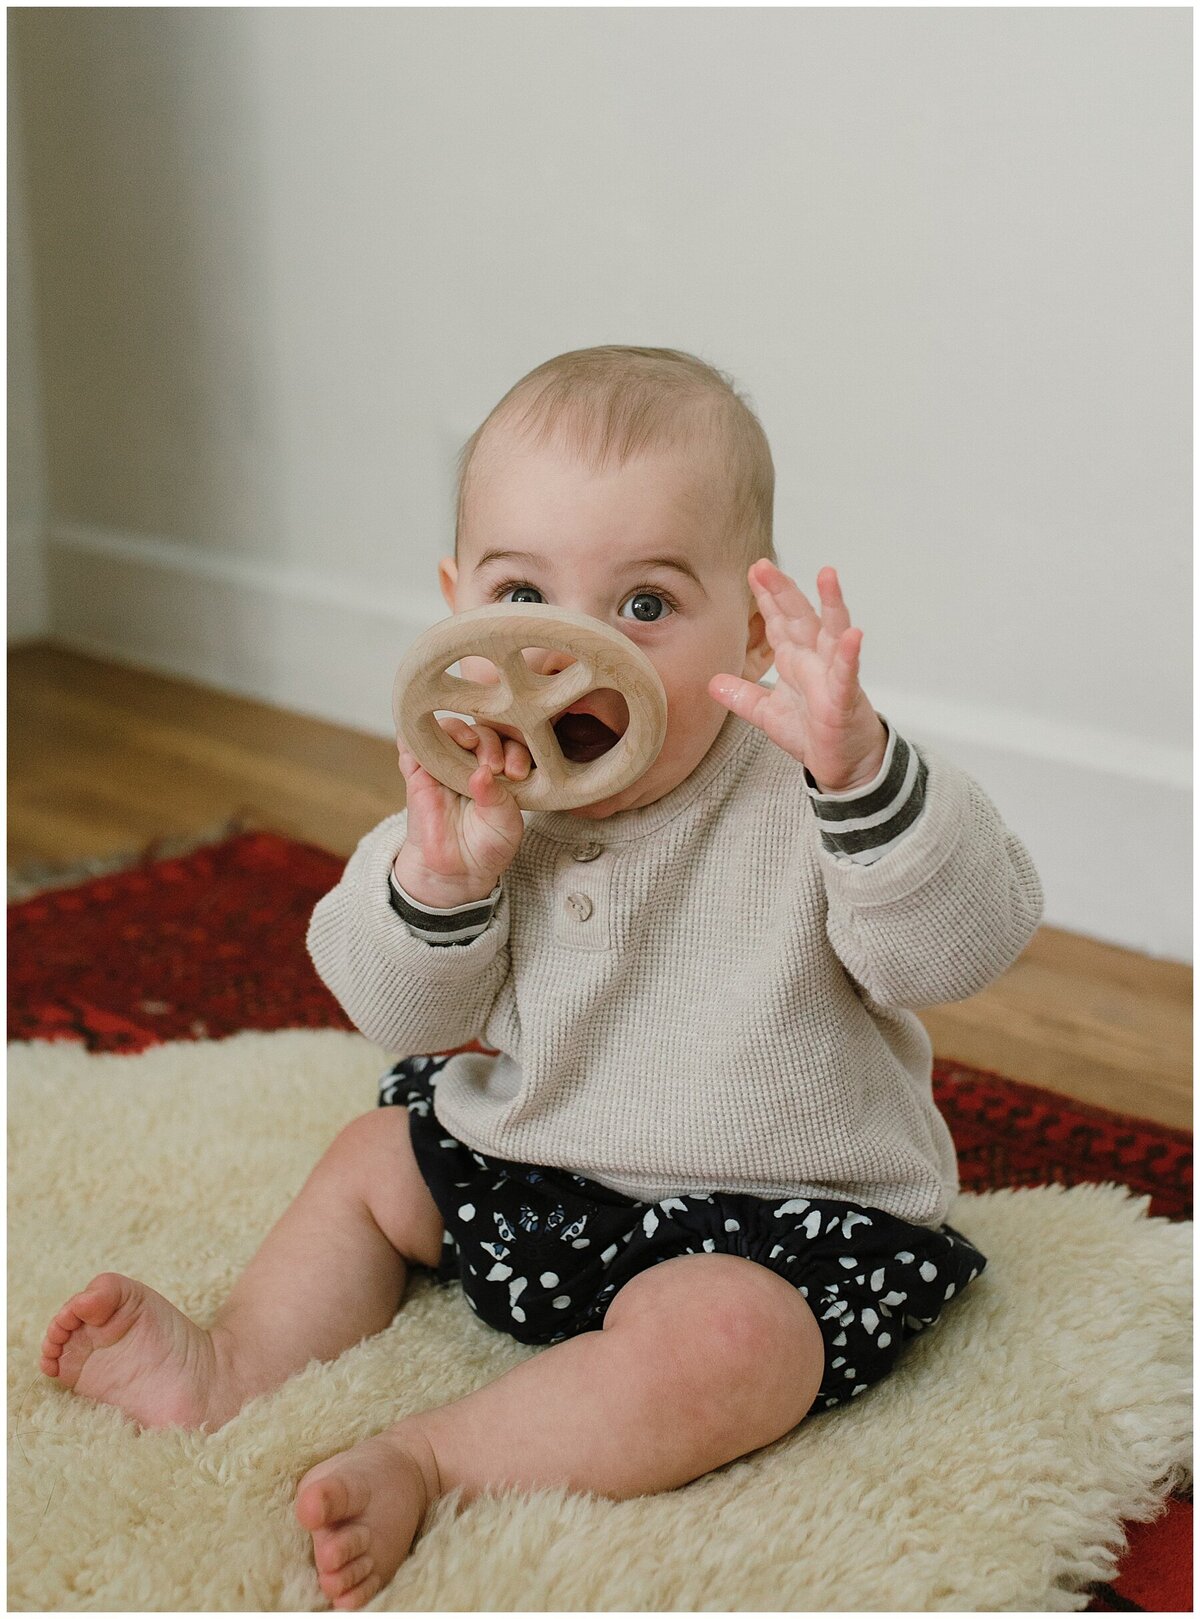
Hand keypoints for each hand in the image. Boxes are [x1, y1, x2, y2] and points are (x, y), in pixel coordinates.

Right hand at [394, 717, 532, 905]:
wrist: (455, 871)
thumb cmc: (486, 846)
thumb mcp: (505, 825)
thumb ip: (498, 799)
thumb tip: (482, 772)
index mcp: (503, 769)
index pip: (511, 743)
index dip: (515, 750)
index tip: (517, 773)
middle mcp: (474, 761)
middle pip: (481, 730)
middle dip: (491, 741)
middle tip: (495, 765)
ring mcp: (445, 764)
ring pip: (448, 729)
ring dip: (459, 730)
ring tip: (469, 744)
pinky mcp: (418, 772)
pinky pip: (411, 744)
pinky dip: (416, 735)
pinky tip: (429, 741)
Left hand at [709, 560, 887, 792]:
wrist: (842, 764)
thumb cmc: (813, 733)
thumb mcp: (767, 714)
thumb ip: (742, 696)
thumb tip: (713, 683)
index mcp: (795, 660)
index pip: (778, 621)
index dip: (767, 597)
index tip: (753, 571)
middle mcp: (815, 660)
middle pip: (800, 617)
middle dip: (783, 590)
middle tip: (764, 565)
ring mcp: (832, 675)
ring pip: (832, 633)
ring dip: (831, 604)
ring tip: (827, 575)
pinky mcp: (845, 698)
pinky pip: (848, 673)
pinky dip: (850, 654)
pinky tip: (852, 635)